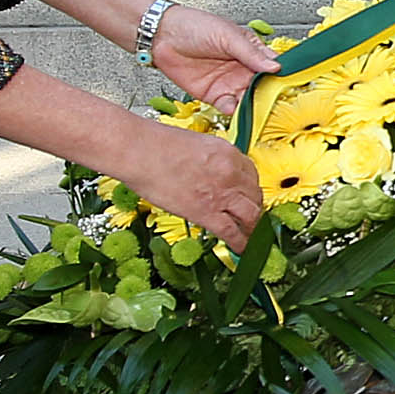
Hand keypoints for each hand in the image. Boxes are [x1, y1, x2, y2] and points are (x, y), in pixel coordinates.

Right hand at [123, 124, 266, 250]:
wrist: (139, 151)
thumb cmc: (156, 145)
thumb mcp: (196, 144)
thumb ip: (211, 160)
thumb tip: (213, 173)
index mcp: (228, 152)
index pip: (251, 174)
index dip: (248, 187)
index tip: (245, 194)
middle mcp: (230, 172)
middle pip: (255, 195)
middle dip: (253, 206)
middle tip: (249, 214)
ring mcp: (221, 193)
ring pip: (251, 215)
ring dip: (252, 226)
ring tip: (249, 234)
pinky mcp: (207, 213)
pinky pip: (232, 233)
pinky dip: (240, 244)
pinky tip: (240, 249)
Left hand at [142, 3, 280, 108]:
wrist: (163, 35)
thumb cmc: (195, 25)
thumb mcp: (228, 35)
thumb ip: (251, 53)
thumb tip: (275, 66)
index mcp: (251, 51)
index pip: (273, 67)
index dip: (282, 78)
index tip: (290, 88)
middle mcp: (243, 69)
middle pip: (263, 88)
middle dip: (270, 98)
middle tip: (276, 105)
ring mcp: (229, 83)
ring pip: (248, 101)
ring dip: (254, 108)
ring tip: (258, 111)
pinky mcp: (213, 95)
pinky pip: (229, 108)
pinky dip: (235, 113)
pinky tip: (238, 111)